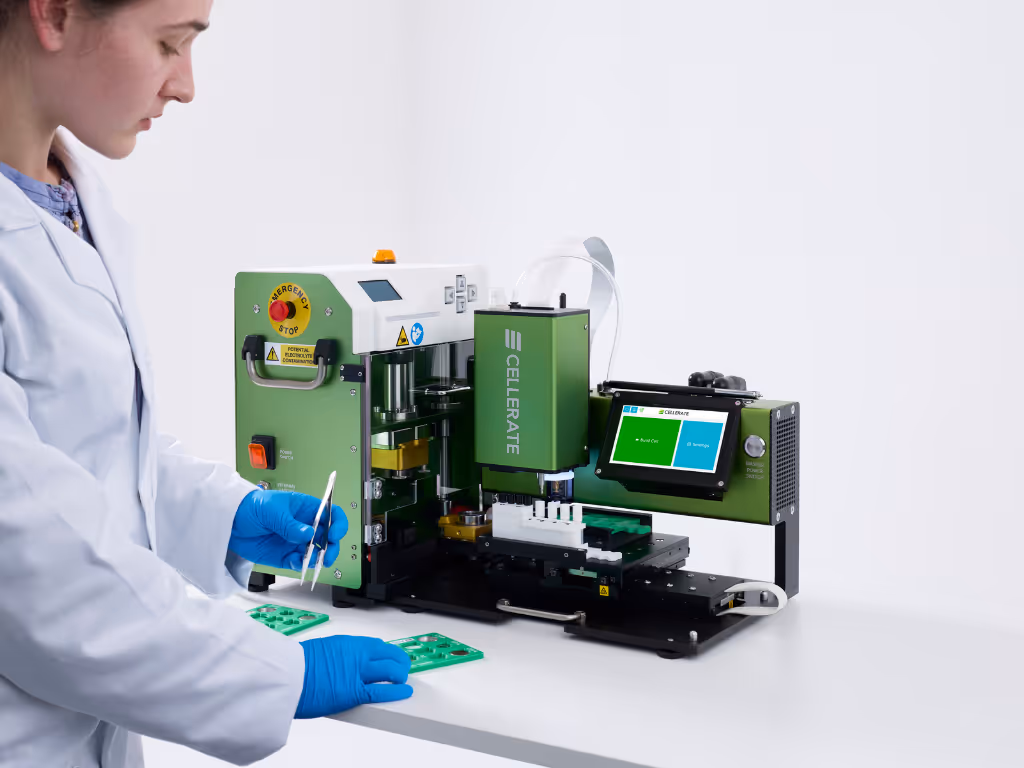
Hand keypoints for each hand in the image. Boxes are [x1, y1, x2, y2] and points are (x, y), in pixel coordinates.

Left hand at [229, 489, 346, 570]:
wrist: (230, 522)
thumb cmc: (252, 506)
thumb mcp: (273, 510)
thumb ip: (291, 524)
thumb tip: (308, 534)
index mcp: (305, 508)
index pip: (331, 514)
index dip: (338, 524)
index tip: (334, 534)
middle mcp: (304, 526)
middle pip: (328, 537)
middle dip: (331, 547)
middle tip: (327, 555)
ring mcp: (295, 542)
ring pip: (316, 553)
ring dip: (317, 559)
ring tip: (311, 561)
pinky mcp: (284, 556)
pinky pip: (298, 563)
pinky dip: (300, 565)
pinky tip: (295, 562)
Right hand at [295, 635, 412, 717]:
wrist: (287, 676)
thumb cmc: (297, 665)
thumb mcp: (322, 651)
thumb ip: (339, 657)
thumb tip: (344, 665)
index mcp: (348, 643)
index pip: (377, 646)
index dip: (388, 653)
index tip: (392, 657)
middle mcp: (357, 654)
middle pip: (390, 655)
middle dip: (400, 662)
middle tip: (402, 669)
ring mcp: (358, 673)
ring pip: (391, 670)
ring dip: (400, 675)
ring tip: (402, 680)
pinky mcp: (355, 692)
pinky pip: (382, 690)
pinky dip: (397, 691)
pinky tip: (404, 692)